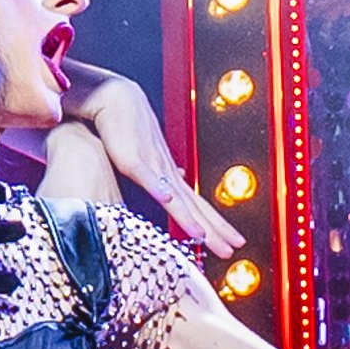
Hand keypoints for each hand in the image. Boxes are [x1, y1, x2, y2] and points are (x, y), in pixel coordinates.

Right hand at [60, 72, 239, 258]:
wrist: (117, 100)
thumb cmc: (129, 128)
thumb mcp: (148, 158)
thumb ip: (161, 176)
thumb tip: (174, 186)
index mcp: (170, 176)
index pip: (199, 207)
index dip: (216, 226)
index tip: (232, 242)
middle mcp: (168, 173)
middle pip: (195, 207)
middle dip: (214, 230)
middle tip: (232, 248)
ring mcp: (152, 166)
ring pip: (176, 198)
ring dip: (191, 218)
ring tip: (205, 237)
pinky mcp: (133, 159)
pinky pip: (147, 177)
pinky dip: (159, 188)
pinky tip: (168, 200)